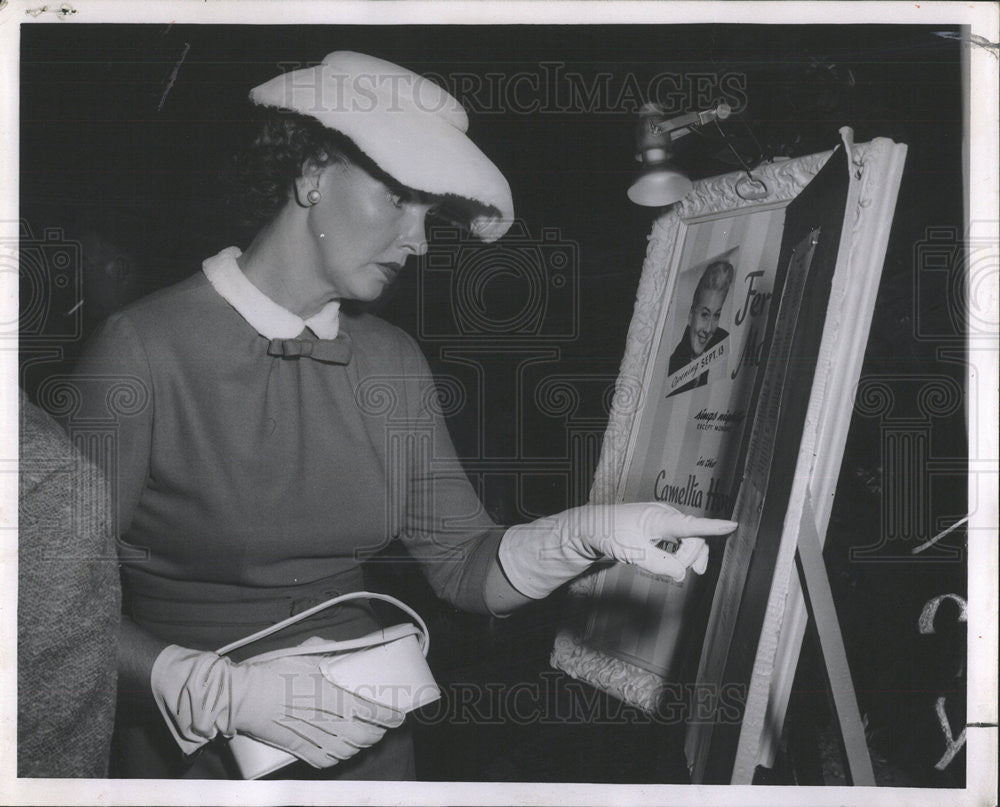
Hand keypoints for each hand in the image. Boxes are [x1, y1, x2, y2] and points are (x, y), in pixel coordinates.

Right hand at [151, 640, 404, 766]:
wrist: (239, 696)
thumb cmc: (271, 671)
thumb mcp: (304, 654)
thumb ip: (327, 652)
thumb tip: (345, 649)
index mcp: (328, 693)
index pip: (368, 709)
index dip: (388, 715)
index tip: (399, 715)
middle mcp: (323, 718)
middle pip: (363, 733)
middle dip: (379, 731)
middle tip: (385, 724)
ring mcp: (310, 737)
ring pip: (347, 749)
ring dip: (363, 745)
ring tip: (369, 737)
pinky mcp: (295, 749)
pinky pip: (324, 760)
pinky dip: (339, 759)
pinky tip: (344, 752)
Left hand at [498, 502, 736, 598]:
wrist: (590, 527)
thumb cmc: (609, 534)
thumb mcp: (632, 553)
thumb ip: (659, 564)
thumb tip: (682, 574)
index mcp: (660, 518)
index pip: (692, 525)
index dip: (714, 527)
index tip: (733, 526)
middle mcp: (665, 516)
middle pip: (694, 539)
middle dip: (692, 557)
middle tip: (683, 574)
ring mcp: (663, 521)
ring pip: (689, 541)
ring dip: (687, 557)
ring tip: (679, 570)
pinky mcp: (660, 528)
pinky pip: (680, 541)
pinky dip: (680, 554)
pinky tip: (673, 563)